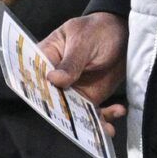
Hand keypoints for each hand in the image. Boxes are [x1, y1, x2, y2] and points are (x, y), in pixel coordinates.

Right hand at [41, 12, 129, 136]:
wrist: (122, 34)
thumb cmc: (97, 30)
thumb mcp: (84, 41)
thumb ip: (71, 62)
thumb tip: (53, 79)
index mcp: (47, 57)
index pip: (33, 76)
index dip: (36, 92)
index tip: (47, 105)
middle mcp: (56, 78)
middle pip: (52, 101)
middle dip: (64, 116)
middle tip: (79, 124)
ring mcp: (73, 90)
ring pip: (73, 113)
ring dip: (88, 124)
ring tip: (105, 127)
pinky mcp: (90, 97)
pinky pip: (93, 113)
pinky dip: (105, 118)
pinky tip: (118, 110)